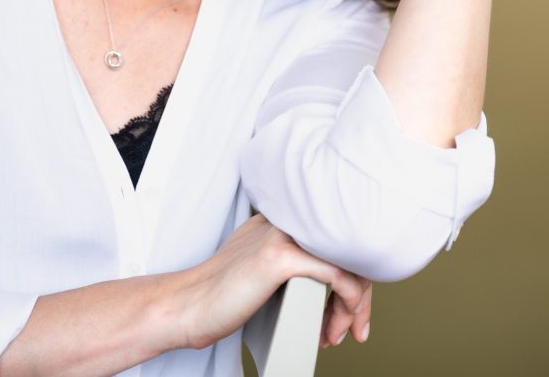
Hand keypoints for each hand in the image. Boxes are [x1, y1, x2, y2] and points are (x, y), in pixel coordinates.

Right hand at [179, 213, 370, 350]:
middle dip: (359, 294)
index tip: (352, 310)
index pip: (336, 237)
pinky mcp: (279, 258)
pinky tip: (340, 320)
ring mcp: (283, 236)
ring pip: (346, 261)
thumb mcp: (262, 264)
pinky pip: (336, 275)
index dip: (353, 272)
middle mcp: (286, 219)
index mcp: (282, 217)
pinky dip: (348, 302)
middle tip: (356, 328)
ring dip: (354, 305)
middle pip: (347, 246)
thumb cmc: (223, 295)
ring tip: (340, 332)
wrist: (189, 307)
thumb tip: (334, 277)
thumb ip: (291, 255)